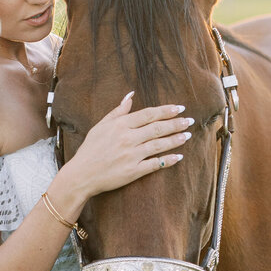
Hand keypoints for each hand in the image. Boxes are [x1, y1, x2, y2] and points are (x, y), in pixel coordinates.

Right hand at [63, 94, 193, 199]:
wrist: (81, 175)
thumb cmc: (90, 150)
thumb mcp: (100, 126)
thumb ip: (117, 111)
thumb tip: (130, 95)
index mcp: (120, 125)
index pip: (149, 114)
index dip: (166, 111)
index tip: (179, 108)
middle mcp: (128, 138)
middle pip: (158, 128)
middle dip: (176, 124)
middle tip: (189, 121)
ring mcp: (132, 155)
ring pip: (159, 144)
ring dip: (176, 140)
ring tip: (188, 136)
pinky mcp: (133, 171)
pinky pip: (155, 164)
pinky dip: (168, 160)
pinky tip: (178, 157)